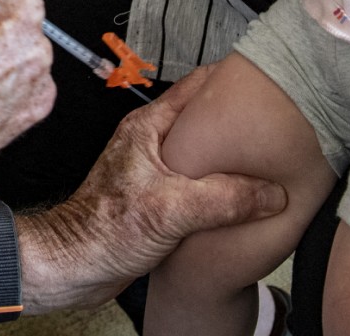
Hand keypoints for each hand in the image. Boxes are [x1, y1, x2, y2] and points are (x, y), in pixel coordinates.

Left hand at [20, 69, 289, 311]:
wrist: (74, 267)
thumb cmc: (103, 232)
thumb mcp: (172, 210)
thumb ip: (225, 198)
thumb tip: (271, 193)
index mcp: (148, 128)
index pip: (196, 87)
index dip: (231, 81)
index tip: (265, 83)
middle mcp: (150, 142)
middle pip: (203, 120)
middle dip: (237, 124)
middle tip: (275, 128)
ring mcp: (152, 169)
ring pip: (201, 154)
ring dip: (228, 160)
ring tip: (266, 163)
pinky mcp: (155, 196)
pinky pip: (195, 182)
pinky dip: (217, 185)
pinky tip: (240, 198)